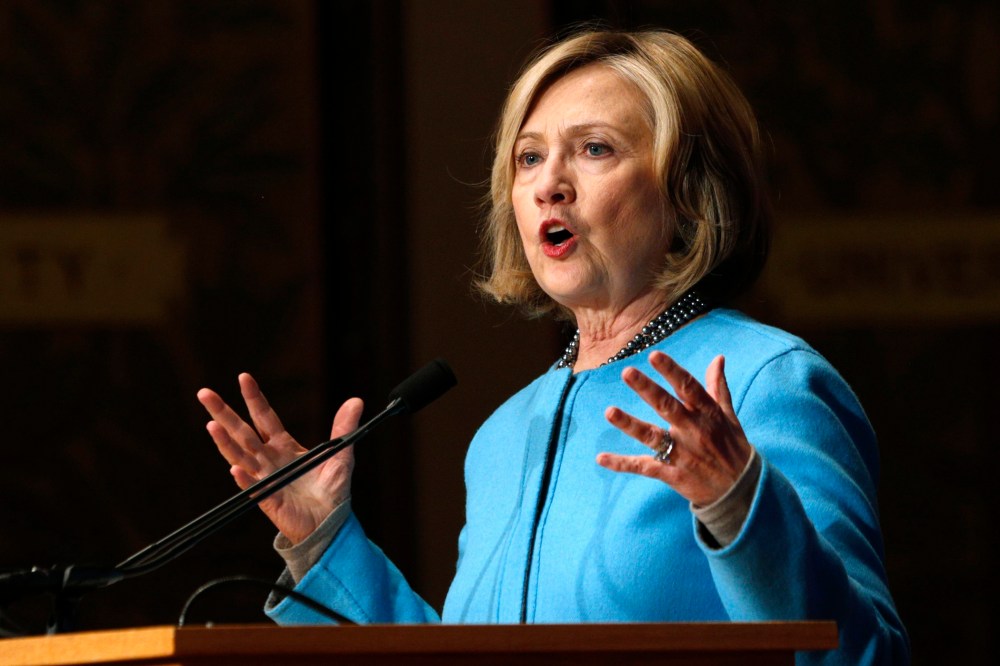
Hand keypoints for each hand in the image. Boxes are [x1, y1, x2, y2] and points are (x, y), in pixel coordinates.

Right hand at [197, 373, 362, 543]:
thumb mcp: (341, 453)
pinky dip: (245, 479)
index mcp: (284, 446)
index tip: (244, 377)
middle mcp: (269, 460)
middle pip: (242, 432)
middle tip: (204, 393)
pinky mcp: (269, 500)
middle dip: (224, 413)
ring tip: (212, 424)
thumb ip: (343, 428)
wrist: (331, 521)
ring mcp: (266, 479)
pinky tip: (235, 469)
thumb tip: (356, 401)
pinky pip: (255, 488)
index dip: (254, 398)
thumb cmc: (332, 489)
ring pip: (240, 457)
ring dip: (225, 442)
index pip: (264, 417)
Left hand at [597, 352, 750, 505]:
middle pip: (667, 407)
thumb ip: (718, 387)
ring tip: (609, 411)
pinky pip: (644, 467)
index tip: (654, 355)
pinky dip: (622, 464)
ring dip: (630, 424)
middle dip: (648, 389)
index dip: (672, 371)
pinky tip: (601, 458)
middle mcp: (693, 431)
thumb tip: (718, 358)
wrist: (741, 491)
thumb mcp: (729, 416)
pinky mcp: (672, 474)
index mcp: (707, 414)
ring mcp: (681, 453)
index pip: (688, 387)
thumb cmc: (733, 449)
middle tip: (627, 372)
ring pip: (652, 437)